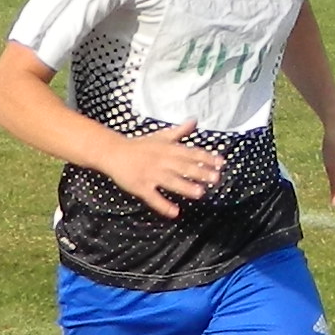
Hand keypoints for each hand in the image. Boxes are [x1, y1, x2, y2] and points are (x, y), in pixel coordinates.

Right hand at [104, 126, 224, 215]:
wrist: (114, 152)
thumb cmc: (140, 145)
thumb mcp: (160, 136)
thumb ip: (179, 132)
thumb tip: (195, 121)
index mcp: (167, 149)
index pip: (190, 153)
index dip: (206, 157)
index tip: (221, 163)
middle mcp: (161, 161)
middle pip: (183, 167)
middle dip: (200, 172)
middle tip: (216, 178)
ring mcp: (151, 174)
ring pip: (170, 181)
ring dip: (185, 187)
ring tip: (200, 193)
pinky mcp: (141, 187)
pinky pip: (153, 197)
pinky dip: (163, 205)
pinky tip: (175, 212)